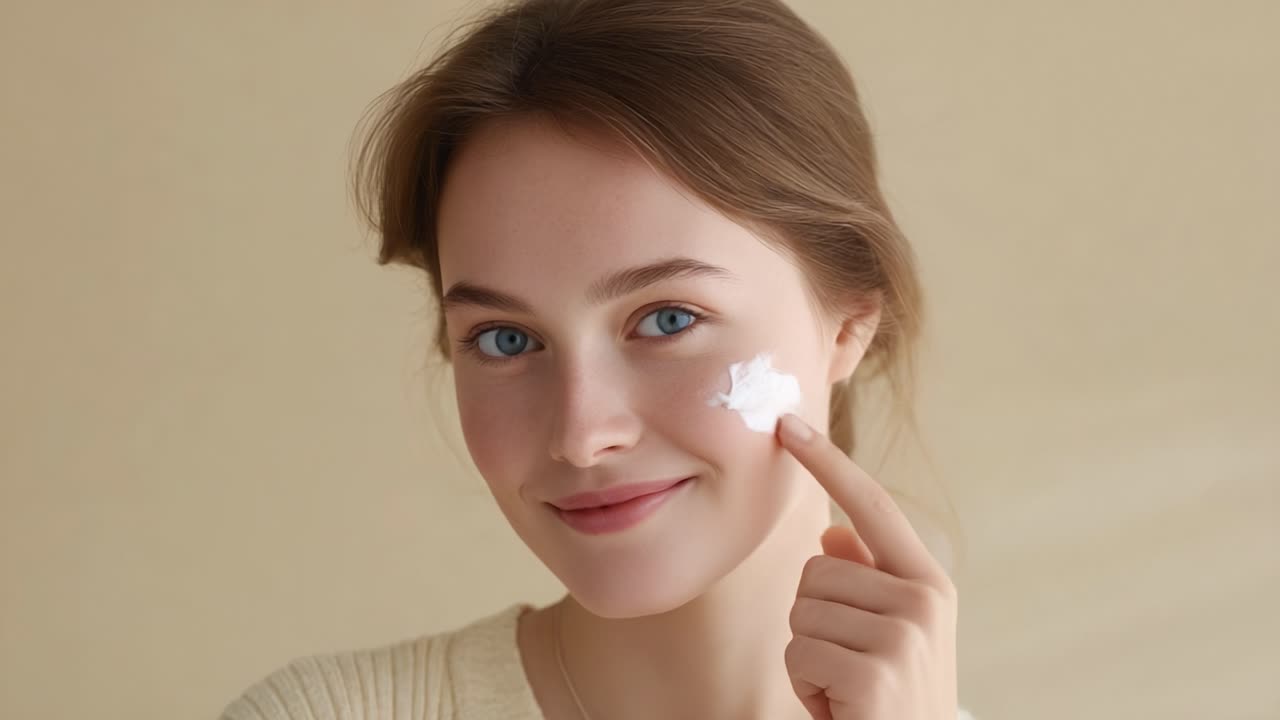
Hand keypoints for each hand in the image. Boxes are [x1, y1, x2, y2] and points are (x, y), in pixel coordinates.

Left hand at [776, 413, 958, 719]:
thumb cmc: (891, 704)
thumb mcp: (891, 637)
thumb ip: (867, 582)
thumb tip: (832, 536)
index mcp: (929, 584)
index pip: (872, 505)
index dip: (828, 462)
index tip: (789, 425)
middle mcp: (925, 602)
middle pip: (814, 569)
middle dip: (812, 621)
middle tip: (849, 668)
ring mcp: (904, 637)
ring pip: (800, 612)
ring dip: (807, 658)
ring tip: (847, 690)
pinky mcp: (875, 673)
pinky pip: (797, 653)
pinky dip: (805, 687)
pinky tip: (841, 710)